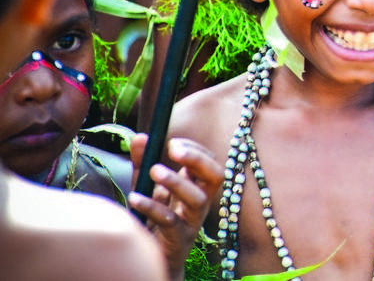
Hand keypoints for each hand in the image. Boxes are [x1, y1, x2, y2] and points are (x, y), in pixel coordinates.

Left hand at [129, 134, 222, 280]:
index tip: (172, 143)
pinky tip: (135, 198)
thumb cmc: (152, 220)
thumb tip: (140, 136)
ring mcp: (192, 222)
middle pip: (217, 176)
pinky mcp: (178, 240)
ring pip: (199, 199)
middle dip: (198, 159)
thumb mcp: (147, 187)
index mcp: (197, 188)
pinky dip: (153, 207)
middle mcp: (200, 203)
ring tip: (154, 171)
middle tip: (174, 150)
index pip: (210, 163)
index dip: (196, 150)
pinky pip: (171, 221)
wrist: (149, 259)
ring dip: (178, 182)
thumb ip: (143, 163)